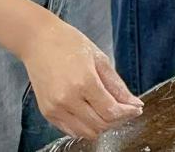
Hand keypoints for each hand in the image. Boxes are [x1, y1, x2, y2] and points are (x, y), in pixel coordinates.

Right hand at [19, 15, 143, 139]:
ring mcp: (55, 108)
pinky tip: (92, 113)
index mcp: (84, 82)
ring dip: (102, 126)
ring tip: (109, 111)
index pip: (111, 111)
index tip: (136, 108)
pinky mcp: (47, 113)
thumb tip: (134, 104)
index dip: (127, 113)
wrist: (38, 41)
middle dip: (118, 120)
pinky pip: (71, 130)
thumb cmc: (69, 44)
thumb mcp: (99, 59)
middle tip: (125, 110)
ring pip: (86, 132)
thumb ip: (117, 85)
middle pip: (100, 124)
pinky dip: (85, 126)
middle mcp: (67, 99)